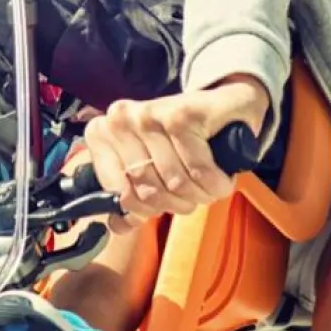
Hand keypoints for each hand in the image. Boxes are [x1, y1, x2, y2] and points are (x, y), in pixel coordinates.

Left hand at [82, 75, 270, 233]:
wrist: (226, 105)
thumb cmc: (185, 139)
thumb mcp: (152, 166)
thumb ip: (133, 195)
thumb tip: (119, 225)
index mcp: (104, 133)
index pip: (117, 191)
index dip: (143, 209)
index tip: (160, 207)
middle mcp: (121, 120)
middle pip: (147, 189)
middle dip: (176, 203)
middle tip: (192, 196)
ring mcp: (149, 115)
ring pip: (175, 181)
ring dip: (200, 195)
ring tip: (207, 186)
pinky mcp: (181, 115)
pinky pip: (198, 169)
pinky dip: (216, 182)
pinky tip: (221, 177)